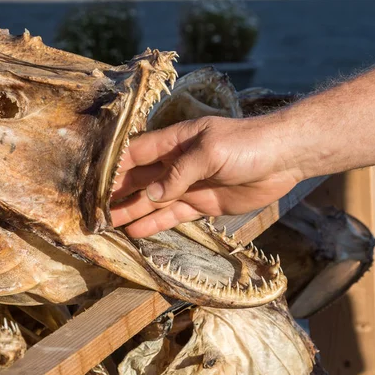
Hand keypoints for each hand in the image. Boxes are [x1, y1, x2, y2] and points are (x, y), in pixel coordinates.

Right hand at [110, 115, 302, 237]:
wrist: (284, 158)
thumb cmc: (247, 144)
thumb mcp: (210, 151)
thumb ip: (180, 173)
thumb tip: (152, 196)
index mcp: (174, 142)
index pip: (135, 154)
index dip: (113, 167)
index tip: (91, 183)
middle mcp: (176, 164)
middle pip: (139, 179)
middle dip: (116, 193)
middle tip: (92, 210)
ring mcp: (188, 185)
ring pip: (152, 200)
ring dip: (130, 211)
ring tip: (106, 225)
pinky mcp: (202, 204)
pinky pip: (173, 215)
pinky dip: (155, 224)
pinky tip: (136, 232)